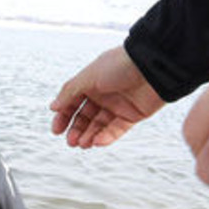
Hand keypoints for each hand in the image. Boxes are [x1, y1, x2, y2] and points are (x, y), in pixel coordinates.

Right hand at [51, 46, 166, 146]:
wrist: (155, 65)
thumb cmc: (121, 64)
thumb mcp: (89, 76)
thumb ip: (69, 93)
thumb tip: (54, 106)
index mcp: (91, 83)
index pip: (72, 103)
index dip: (64, 116)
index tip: (57, 130)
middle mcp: (103, 94)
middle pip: (85, 117)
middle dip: (76, 130)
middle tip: (71, 141)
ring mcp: (118, 106)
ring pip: (99, 126)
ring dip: (89, 136)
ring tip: (82, 144)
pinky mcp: (132, 115)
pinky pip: (116, 130)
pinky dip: (106, 137)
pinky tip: (97, 142)